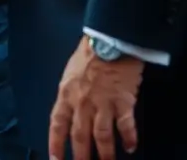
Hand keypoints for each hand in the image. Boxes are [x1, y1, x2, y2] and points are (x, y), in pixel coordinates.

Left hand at [49, 36, 143, 159]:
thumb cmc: (89, 54)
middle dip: (81, 157)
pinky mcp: (122, 101)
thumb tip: (70, 112)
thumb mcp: (70, 73)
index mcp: (66, 93)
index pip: (57, 124)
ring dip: (106, 154)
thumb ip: (70, 94)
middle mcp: (82, 102)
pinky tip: (131, 147)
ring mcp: (103, 103)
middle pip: (79, 136)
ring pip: (102, 137)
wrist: (109, 39)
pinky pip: (125, 126)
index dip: (55, 144)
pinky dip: (129, 138)